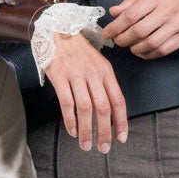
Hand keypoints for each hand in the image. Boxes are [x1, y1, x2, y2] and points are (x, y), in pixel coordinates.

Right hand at [43, 31, 128, 152]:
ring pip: (85, 108)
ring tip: (86, 144)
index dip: (121, 122)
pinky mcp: (59, 77)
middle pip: (103, 108)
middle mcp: (93, 74)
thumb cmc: (78, 50)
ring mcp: (76, 75)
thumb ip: (104, 83)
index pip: (118, 101)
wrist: (57, 30)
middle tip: (103, 148)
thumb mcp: (98, 62)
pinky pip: (67, 103)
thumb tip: (109, 110)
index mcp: (106, 71)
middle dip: (105, 132)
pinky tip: (72, 131)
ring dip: (87, 130)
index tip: (121, 138)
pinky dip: (70, 120)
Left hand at [103, 0, 178, 59]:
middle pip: (139, 31)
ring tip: (130, 46)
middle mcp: (167, 10)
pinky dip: (149, 54)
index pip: (131, 15)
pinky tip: (143, 52)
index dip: (115, 27)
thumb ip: (132, 1)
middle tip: (118, 41)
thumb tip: (113, 11)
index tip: (106, 33)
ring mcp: (178, 24)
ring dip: (135, 48)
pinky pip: (163, 50)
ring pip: (151, 43)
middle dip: (123, 39)